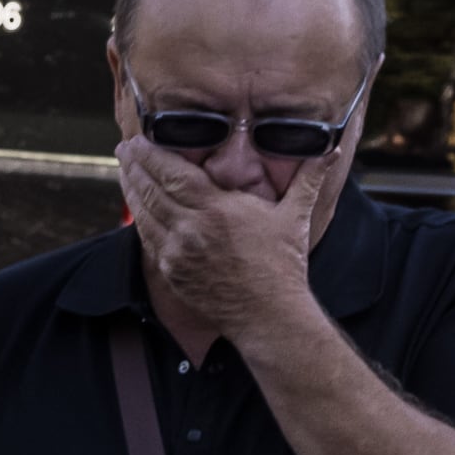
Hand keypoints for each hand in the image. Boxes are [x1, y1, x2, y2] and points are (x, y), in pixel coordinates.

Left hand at [118, 131, 344, 356]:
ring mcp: (177, 252)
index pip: (172, 174)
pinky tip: (136, 206)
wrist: (266, 312)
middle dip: (134, 167)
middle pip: (151, 190)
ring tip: (125, 171)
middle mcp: (190, 229)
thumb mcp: (295, 215)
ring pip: (143, 214)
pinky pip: (147, 239)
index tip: (138, 141)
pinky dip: (139, 218)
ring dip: (131, 189)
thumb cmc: (283, 263)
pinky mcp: (171, 271)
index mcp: (217, 210)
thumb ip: (308, 178)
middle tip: (124, 148)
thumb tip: (331, 149)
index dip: (151, 156)